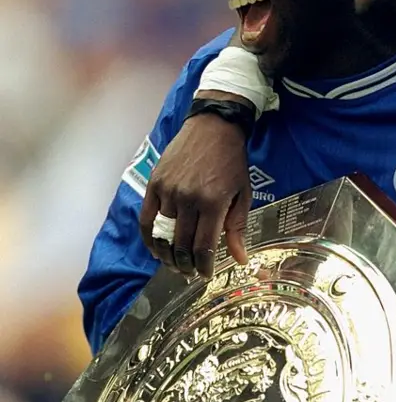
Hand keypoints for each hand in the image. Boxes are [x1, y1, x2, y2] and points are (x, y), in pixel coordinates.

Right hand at [140, 111, 250, 277]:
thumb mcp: (242, 194)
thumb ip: (237, 228)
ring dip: (167, 255)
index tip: (204, 275)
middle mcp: (188, 199)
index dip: (203, 267)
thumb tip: (239, 259)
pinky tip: (156, 249)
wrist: (213, 127)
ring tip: (174, 264)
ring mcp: (168, 191)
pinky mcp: (154, 184)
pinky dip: (149, 238)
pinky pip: (147, 219)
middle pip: (181, 245)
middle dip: (185, 265)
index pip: (203, 247)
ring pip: (163, 235)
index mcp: (213, 203)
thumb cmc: (232, 162)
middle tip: (189, 273)